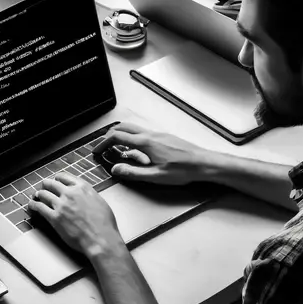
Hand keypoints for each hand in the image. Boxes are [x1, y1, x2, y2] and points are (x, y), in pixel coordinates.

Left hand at [28, 172, 122, 257]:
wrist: (101, 240)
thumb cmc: (105, 225)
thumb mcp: (100, 202)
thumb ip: (88, 195)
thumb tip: (84, 195)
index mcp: (82, 188)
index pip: (64, 177)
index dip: (57, 179)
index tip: (55, 180)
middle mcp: (70, 193)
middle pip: (51, 184)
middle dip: (46, 185)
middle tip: (44, 187)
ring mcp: (61, 205)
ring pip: (43, 194)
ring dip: (38, 194)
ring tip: (36, 196)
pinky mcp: (54, 217)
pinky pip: (39, 207)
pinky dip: (33, 205)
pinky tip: (31, 205)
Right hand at [91, 123, 212, 185]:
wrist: (205, 164)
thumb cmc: (184, 170)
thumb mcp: (156, 176)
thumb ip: (134, 172)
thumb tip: (117, 169)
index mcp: (146, 143)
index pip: (117, 137)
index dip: (104, 142)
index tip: (98, 150)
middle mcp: (151, 134)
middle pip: (123, 127)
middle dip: (110, 135)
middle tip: (104, 146)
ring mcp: (158, 134)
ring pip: (133, 128)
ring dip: (122, 135)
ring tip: (118, 148)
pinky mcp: (164, 137)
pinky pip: (143, 133)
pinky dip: (133, 138)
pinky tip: (138, 151)